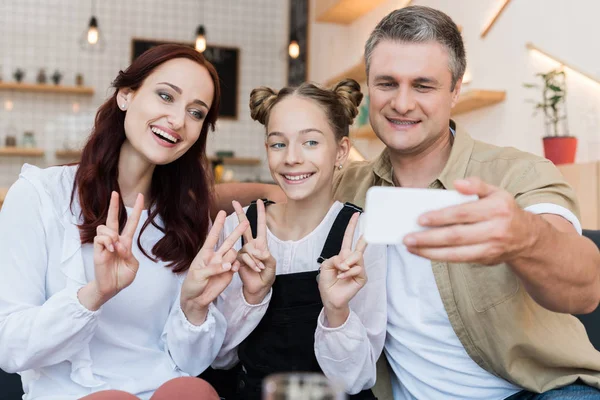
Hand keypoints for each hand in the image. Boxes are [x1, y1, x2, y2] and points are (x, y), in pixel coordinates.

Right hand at [81, 191, 143, 310]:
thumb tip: (119, 245)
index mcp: (125, 242)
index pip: (131, 223)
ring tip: (114, 249)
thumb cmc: (122, 277)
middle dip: (114, 205)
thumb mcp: (133, 266)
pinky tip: (110, 251)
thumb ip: (130, 254)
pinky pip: (101, 237)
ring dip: (112, 236)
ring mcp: (105, 244)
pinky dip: (107, 242)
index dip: (136, 210)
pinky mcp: (97, 249)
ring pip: (106, 227)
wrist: (111, 288)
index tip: (141, 197)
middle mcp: (114, 240)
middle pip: (114, 218)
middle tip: (115, 192)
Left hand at [180, 210, 248, 324]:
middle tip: (246, 222)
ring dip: (231, 258)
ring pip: (233, 253)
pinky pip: (236, 265)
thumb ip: (213, 268)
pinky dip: (235, 266)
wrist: (197, 299)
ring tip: (226, 267)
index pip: (213, 236)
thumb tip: (228, 265)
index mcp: (205, 253)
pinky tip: (231, 270)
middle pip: (228, 241)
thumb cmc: (192, 284)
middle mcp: (216, 256)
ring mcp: (223, 264)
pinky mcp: (229, 273)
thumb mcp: (198, 275)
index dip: (218, 224)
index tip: (223, 212)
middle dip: (236, 232)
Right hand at [233, 200, 275, 303]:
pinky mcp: (238, 260)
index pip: (261, 226)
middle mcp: (251, 245)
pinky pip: (244, 258)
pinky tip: (255, 270)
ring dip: (255, 260)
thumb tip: (259, 252)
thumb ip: (268, 258)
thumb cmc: (267, 276)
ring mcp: (243, 252)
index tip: (259, 201)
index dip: (260, 213)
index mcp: (261, 244)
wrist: (258, 288)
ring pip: (248, 249)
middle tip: (234, 201)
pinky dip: (251, 264)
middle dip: (240, 214)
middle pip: (245, 227)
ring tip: (260, 268)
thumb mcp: (272, 266)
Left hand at [318, 212, 367, 325]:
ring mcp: (359, 268)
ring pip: (357, 256)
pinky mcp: (362, 276)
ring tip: (341, 271)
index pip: (349, 238)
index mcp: (343, 255)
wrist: (330, 297)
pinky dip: (347, 272)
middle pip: (360, 244)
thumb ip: (335, 258)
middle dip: (363, 234)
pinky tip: (343, 277)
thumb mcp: (325, 265)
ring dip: (346, 263)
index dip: (352, 226)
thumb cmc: (327, 282)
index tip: (356, 215)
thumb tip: (346, 260)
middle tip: (365, 226)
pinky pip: (357, 268)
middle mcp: (353, 260)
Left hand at [403, 177, 533, 264]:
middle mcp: (495, 230)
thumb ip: (476, 185)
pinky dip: (439, 257)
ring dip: (430, 251)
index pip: (463, 213)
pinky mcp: (485, 259)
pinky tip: (424, 253)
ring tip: (410, 247)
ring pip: (456, 253)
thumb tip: (457, 183)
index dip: (440, 217)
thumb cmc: (504, 211)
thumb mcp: (496, 192)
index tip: (420, 219)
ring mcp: (490, 248)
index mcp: (496, 209)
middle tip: (408, 238)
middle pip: (456, 236)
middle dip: (429, 238)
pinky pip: (459, 260)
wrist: (528, 238)